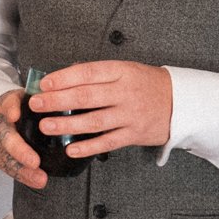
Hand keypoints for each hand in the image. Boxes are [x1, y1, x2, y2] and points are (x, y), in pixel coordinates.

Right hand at [0, 90, 47, 190]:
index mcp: (5, 105)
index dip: (10, 110)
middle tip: (35, 162)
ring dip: (23, 170)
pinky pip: (8, 168)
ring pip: (6, 157)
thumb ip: (41, 98)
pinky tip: (36, 182)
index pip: (6, 106)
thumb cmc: (17, 106)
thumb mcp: (25, 96)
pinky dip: (23, 176)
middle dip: (20, 151)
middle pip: (5, 137)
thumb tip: (66, 99)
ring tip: (40, 178)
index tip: (15, 115)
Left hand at [31, 61, 172, 157]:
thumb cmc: (146, 84)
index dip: (63, 78)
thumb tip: (63, 77)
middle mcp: (125, 92)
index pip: (87, 73)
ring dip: (68, 125)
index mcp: (121, 72)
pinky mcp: (135, 134)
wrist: (181, 102)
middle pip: (86, 96)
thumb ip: (97, 74)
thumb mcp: (125, 70)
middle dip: (58, 101)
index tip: (43, 84)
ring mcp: (130, 115)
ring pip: (94, 121)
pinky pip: (108, 142)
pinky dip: (89, 147)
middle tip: (36, 104)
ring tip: (46, 126)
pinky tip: (71, 149)